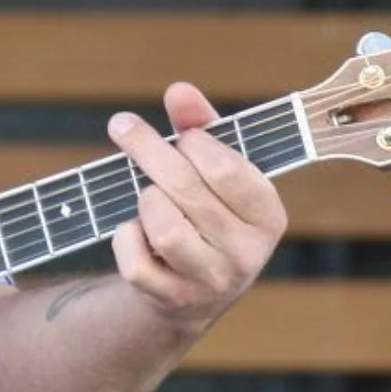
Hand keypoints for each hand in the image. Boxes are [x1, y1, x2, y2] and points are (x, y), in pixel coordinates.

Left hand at [104, 82, 289, 333]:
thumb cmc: (207, 212)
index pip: (225, 169)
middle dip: (147, 150)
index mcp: (268, 215)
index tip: (179, 135)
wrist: (195, 292)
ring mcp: (211, 281)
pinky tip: (135, 232)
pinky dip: (125, 239)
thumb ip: (202, 126)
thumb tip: (179, 90)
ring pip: (163, 229)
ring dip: (145, 202)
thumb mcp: (215, 169)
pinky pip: (135, 263)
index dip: (193, 142)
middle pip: (186, 190)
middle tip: (122, 126)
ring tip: (149, 198)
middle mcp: (247, 253)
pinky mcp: (174, 301)